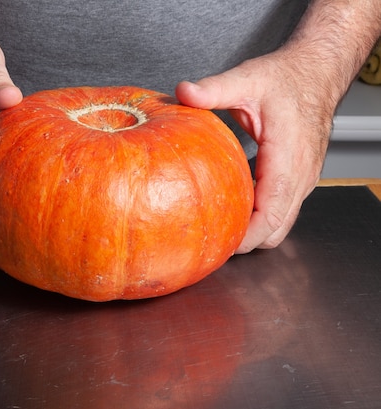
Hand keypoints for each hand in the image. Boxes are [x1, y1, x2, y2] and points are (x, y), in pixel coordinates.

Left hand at [176, 49, 333, 252]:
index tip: (218, 242)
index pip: (271, 215)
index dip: (245, 236)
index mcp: (288, 158)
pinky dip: (259, 215)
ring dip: (252, 229)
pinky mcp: (298, 178)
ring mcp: (303, 179)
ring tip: (218, 226)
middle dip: (244, 240)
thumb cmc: (288, 78)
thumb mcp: (248, 78)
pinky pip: (280, 209)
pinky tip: (233, 206)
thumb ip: (215, 89)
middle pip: (276, 229)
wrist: (317, 72)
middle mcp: (300, 175)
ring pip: (280, 223)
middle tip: (209, 239)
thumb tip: (183, 92)